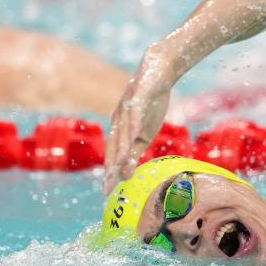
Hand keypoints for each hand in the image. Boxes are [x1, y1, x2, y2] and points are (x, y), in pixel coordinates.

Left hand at [102, 45, 173, 194]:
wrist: (159, 72)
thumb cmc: (151, 103)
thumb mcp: (144, 133)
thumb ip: (134, 152)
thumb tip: (126, 174)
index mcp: (120, 130)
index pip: (113, 155)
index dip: (109, 173)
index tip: (106, 193)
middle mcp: (119, 120)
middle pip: (113, 146)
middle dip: (110, 167)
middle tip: (107, 187)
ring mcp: (127, 108)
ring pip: (122, 132)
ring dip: (121, 150)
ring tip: (119, 166)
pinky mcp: (137, 96)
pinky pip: (135, 112)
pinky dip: (133, 124)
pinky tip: (134, 136)